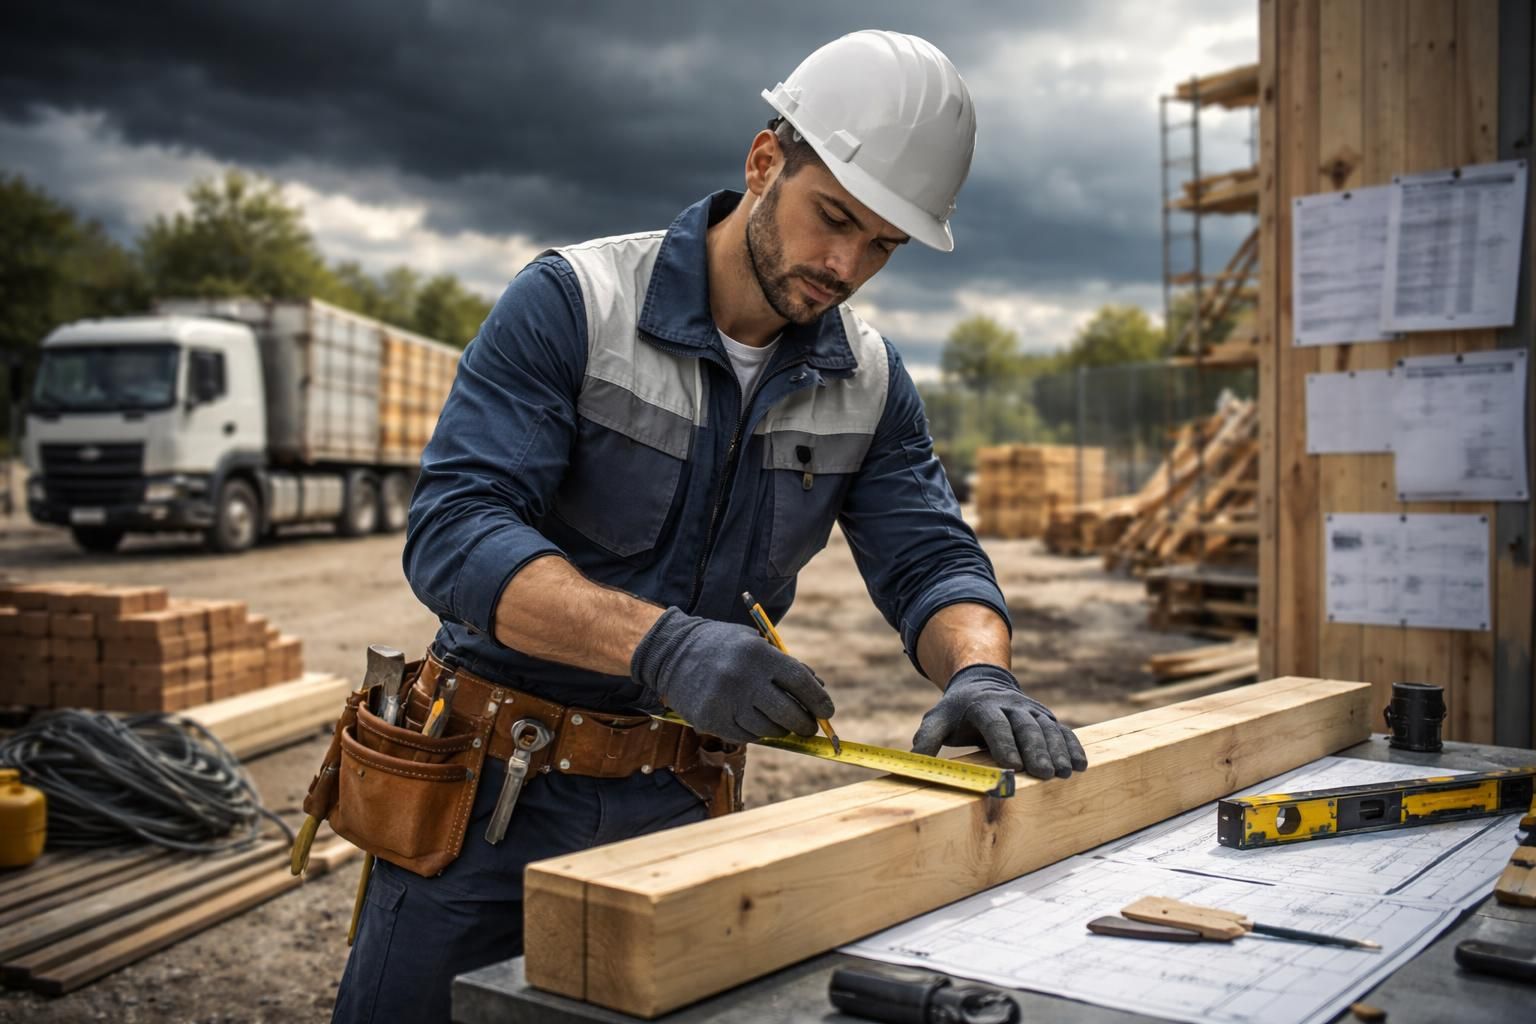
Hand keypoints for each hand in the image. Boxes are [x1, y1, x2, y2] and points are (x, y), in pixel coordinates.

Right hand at [631, 607, 833, 743]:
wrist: (672, 652)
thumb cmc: (722, 646)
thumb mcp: (755, 643)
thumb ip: (786, 665)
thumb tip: (818, 689)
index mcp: (758, 654)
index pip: (800, 683)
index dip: (819, 701)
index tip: (828, 712)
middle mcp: (743, 679)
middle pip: (789, 713)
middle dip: (805, 724)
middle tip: (809, 726)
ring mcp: (725, 702)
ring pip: (769, 730)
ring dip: (779, 729)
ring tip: (777, 720)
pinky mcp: (711, 720)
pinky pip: (746, 737)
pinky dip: (755, 732)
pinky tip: (751, 719)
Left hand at [911, 665, 1087, 779]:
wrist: (982, 683)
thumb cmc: (957, 711)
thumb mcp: (938, 719)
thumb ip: (926, 739)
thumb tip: (912, 762)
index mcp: (984, 706)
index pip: (995, 724)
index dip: (1003, 742)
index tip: (1012, 764)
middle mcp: (1011, 706)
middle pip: (1026, 727)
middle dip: (1036, 750)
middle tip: (1045, 774)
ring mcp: (1032, 711)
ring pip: (1048, 729)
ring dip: (1058, 751)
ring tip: (1066, 773)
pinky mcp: (1046, 718)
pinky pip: (1063, 730)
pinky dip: (1073, 746)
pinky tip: (1081, 765)